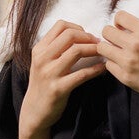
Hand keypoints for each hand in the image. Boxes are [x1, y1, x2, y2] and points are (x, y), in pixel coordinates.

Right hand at [16, 20, 105, 138]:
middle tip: (99, 44)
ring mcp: (49, 73)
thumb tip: (80, 34)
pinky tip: (103, 69)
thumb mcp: (42, 62)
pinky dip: (96, 70)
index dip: (79, 28)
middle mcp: (42, 58)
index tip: (88, 36)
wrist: (34, 112)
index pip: (61, 26)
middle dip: (88, 37)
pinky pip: (82, 74)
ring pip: (76, 51)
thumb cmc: (43, 85)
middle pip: (70, 35)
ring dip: (94, 50)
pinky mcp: (58, 89)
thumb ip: (55, 48)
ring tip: (102, 54)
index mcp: (39, 49)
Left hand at [95, 10, 138, 110]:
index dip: (118, 23)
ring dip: (109, 50)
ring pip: (102, 48)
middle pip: (106, 31)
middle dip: (110, 36)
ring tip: (118, 55)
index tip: (122, 29)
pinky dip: (114, 65)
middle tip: (117, 43)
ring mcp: (128, 61)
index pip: (119, 16)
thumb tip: (120, 29)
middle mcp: (135, 44)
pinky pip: (109, 66)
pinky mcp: (125, 77)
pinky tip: (125, 67)